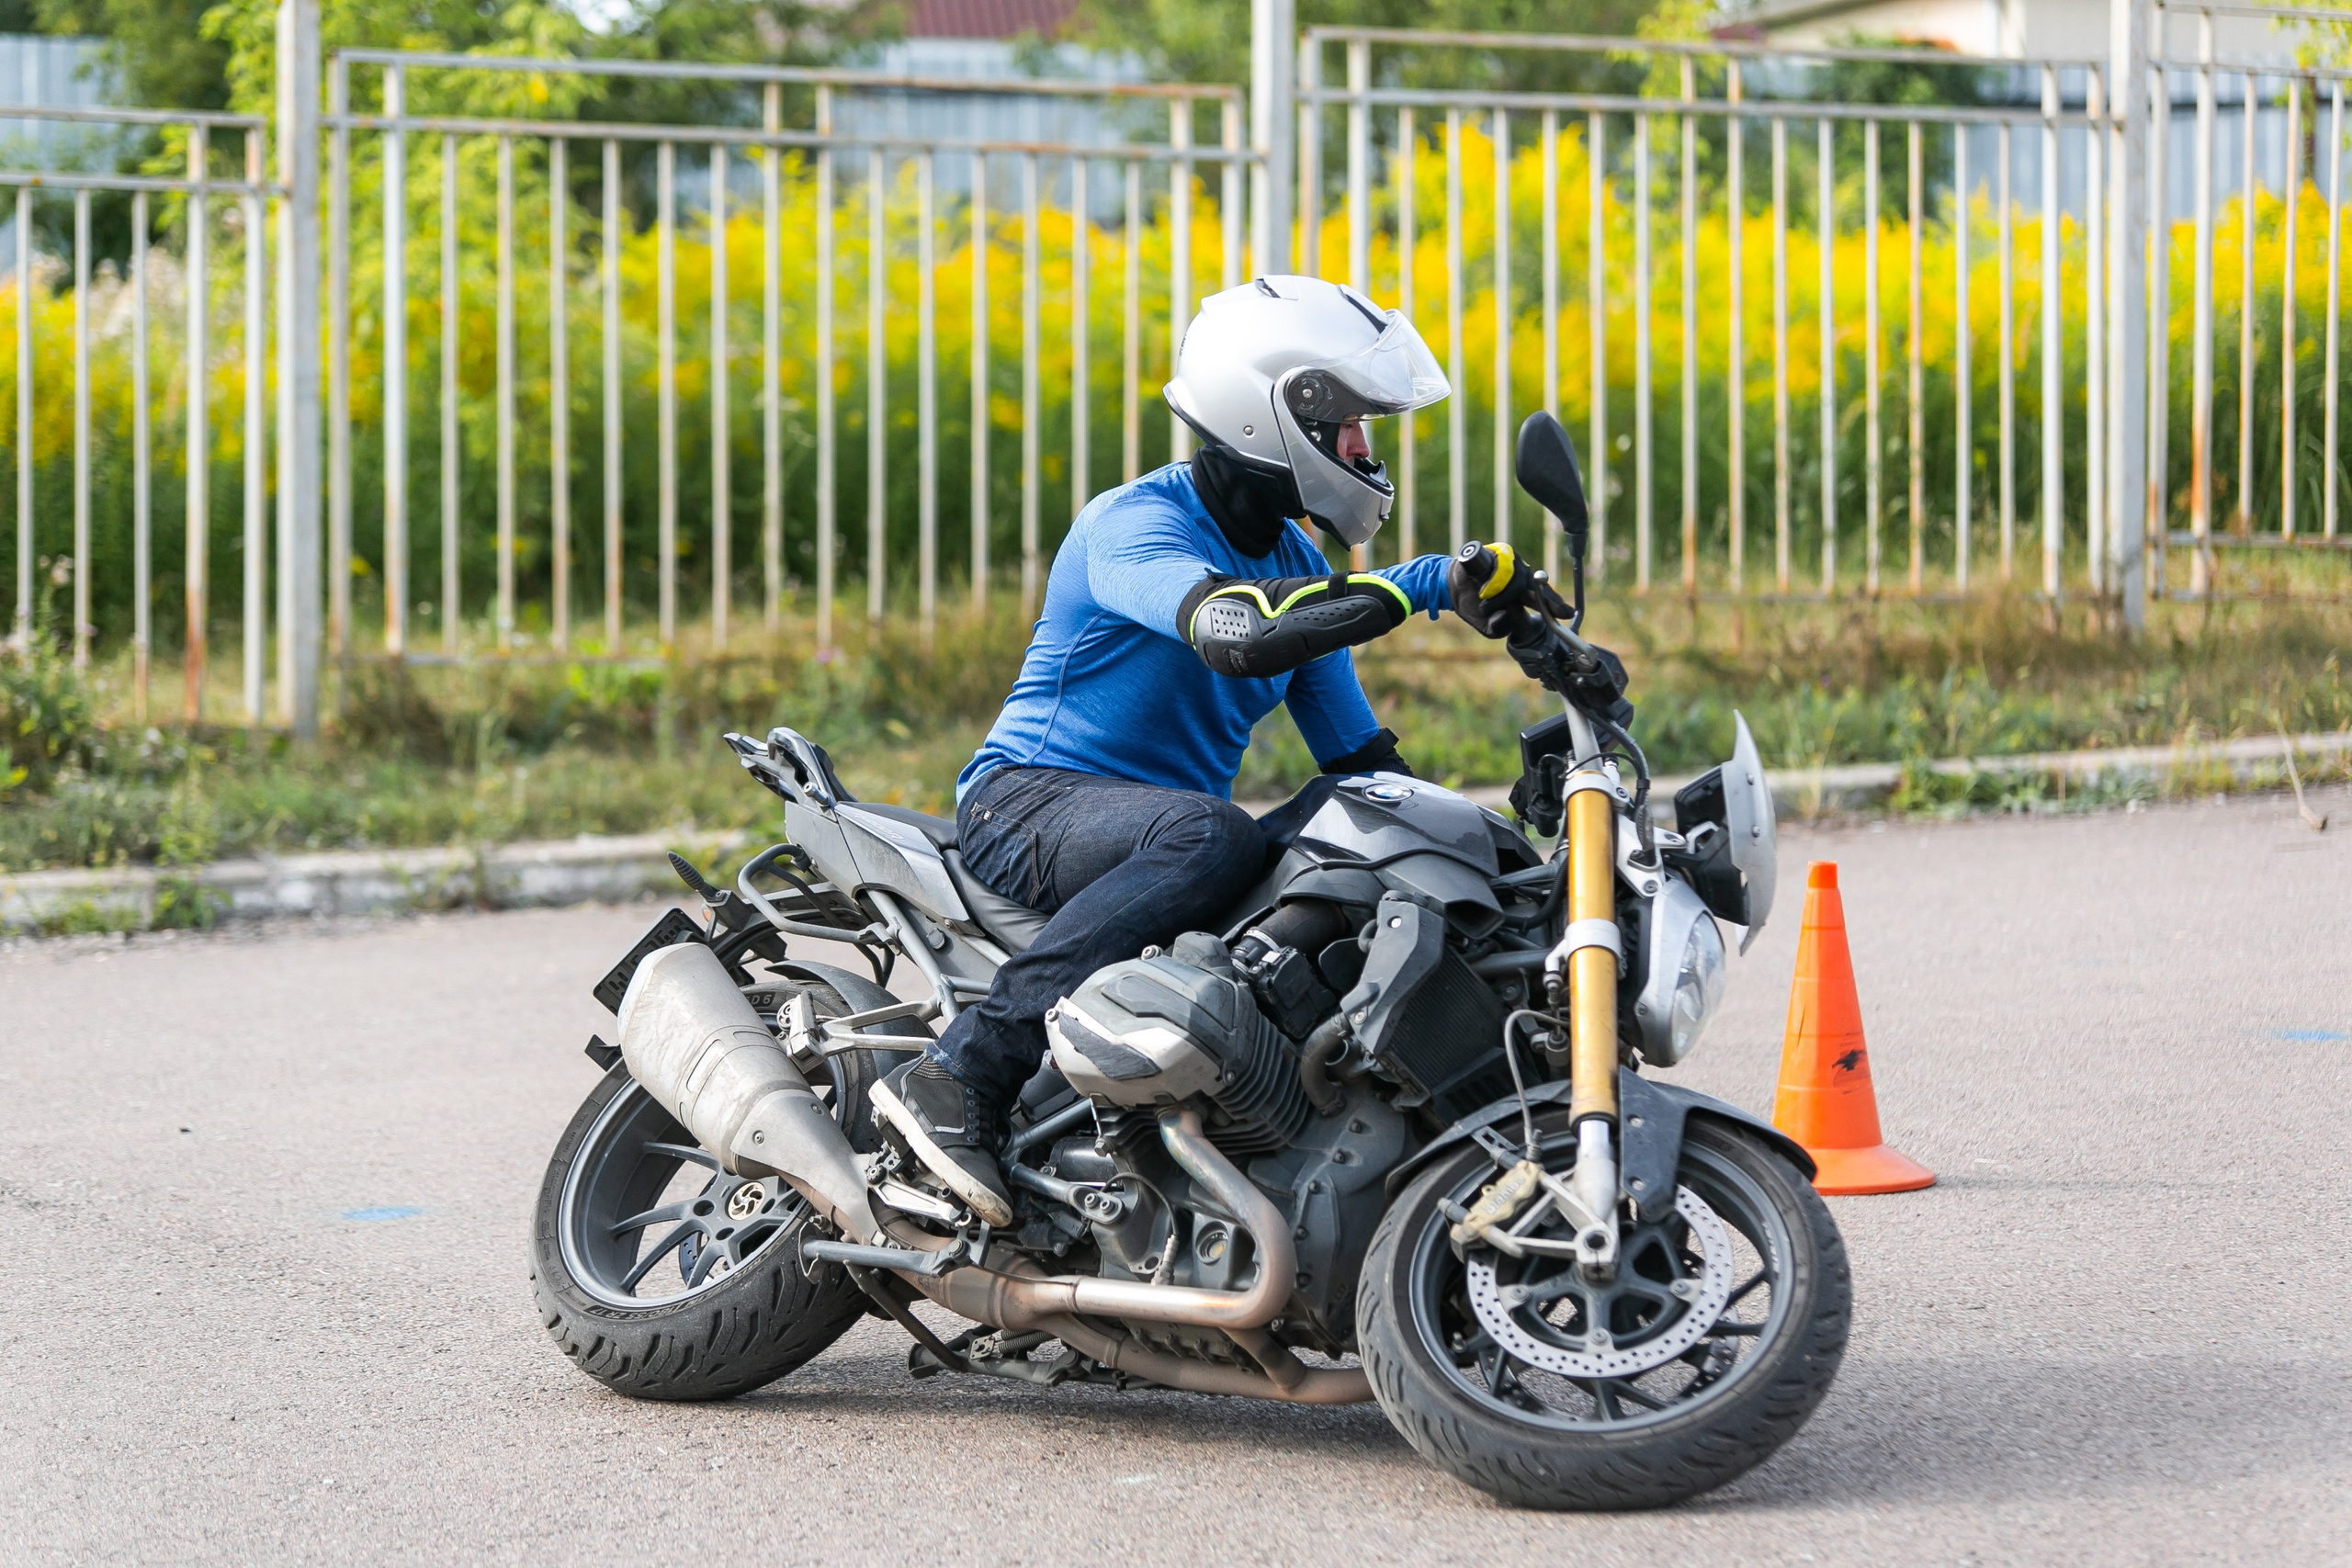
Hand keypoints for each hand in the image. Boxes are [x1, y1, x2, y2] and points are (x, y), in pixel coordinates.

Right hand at [1448, 542, 1571, 638]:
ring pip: (1518, 580)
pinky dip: (1493, 582)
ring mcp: (1510, 561)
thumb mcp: (1487, 625)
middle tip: (1553, 609)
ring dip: (1502, 597)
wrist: (1449, 587)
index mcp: (1523, 591)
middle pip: (1539, 585)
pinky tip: (1484, 590)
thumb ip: (1499, 627)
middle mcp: (1520, 574)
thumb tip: (1507, 619)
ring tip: (1484, 605)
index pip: (1543, 597)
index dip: (1555, 605)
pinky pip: (1501, 568)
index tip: (1569, 614)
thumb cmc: (1472, 604)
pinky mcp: (1497, 551)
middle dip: (1547, 599)